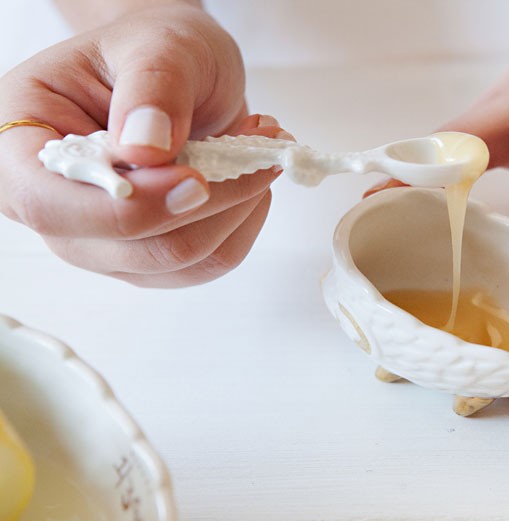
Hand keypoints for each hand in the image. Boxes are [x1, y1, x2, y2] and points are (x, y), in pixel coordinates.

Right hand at [0, 4, 285, 286]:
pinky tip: (250, 180)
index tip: (199, 177)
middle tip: (258, 143)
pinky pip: (207, 262)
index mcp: (19, 141)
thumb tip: (145, 150)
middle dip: (209, 201)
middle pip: (126, 244)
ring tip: (258, 151)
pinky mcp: (148, 255)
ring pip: (176, 261)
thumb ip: (152, 88)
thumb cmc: (155, 50)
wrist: (179, 72)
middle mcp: (51, 202)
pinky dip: (243, 222)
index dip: (126, 206)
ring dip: (236, 210)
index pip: (48, 202)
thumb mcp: (159, 44)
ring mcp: (99, 239)